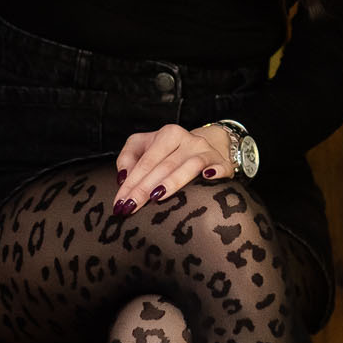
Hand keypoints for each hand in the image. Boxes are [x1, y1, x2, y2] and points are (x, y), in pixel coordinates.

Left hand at [112, 123, 237, 214]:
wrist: (207, 147)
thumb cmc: (169, 153)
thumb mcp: (145, 146)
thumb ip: (128, 158)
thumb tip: (123, 178)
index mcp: (169, 134)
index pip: (146, 161)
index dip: (131, 182)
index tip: (120, 204)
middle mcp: (189, 140)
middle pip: (164, 166)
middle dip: (145, 188)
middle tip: (130, 208)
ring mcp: (206, 151)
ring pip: (189, 166)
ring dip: (173, 181)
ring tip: (157, 197)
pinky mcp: (223, 164)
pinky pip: (220, 167)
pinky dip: (215, 172)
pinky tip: (207, 178)